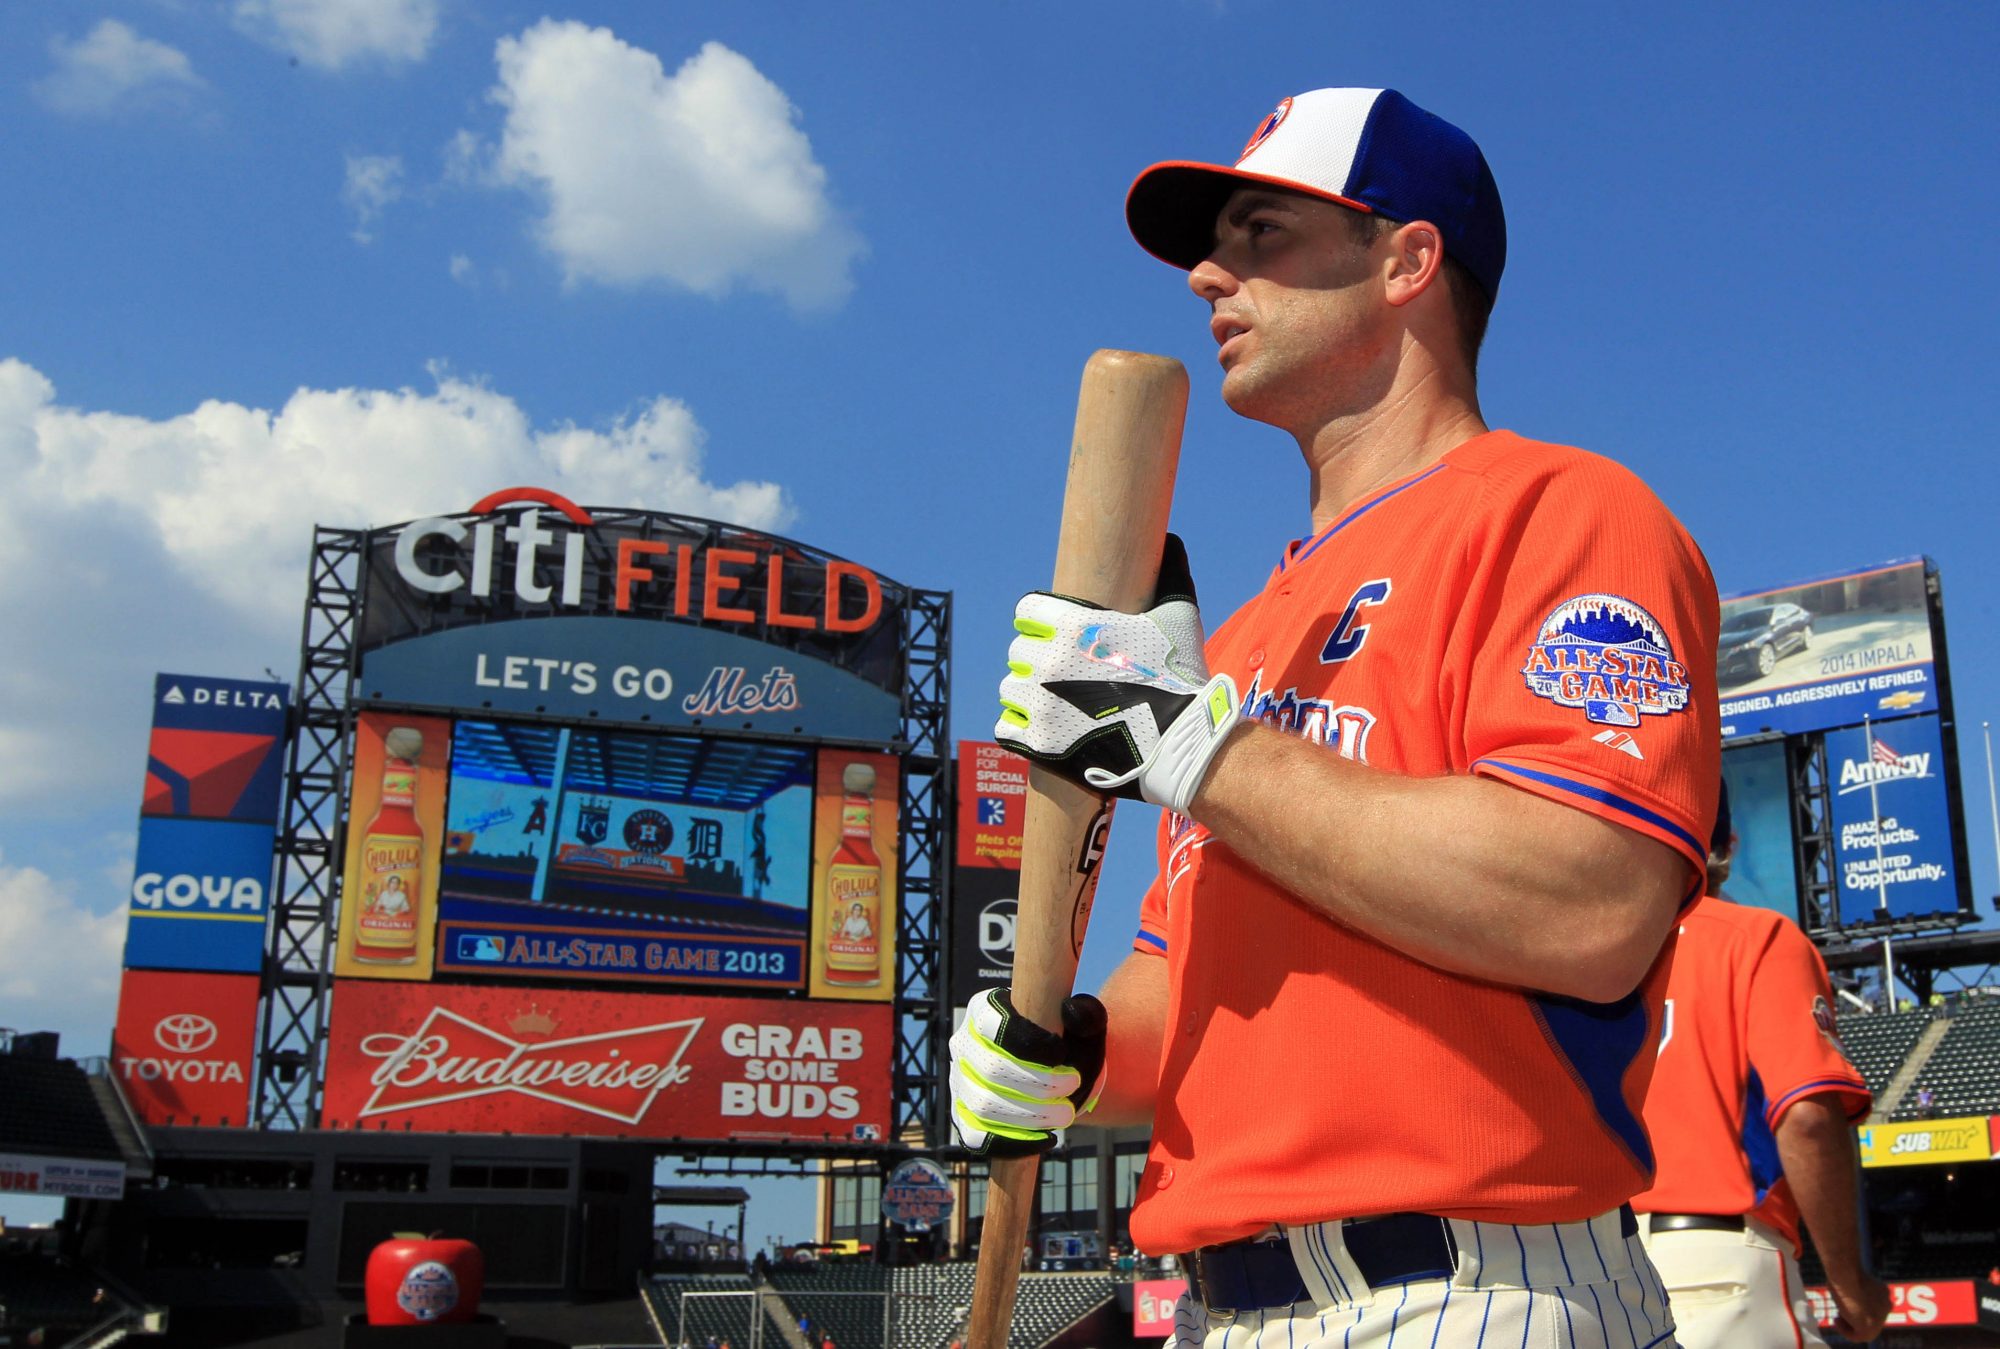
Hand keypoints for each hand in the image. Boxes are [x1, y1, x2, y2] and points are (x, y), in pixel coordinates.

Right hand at [948, 988, 1106, 1155]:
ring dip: (1030, 1115)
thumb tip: (1071, 1013)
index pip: (992, 1025)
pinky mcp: (963, 1115)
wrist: (1056, 1074)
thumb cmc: (1065, 1043)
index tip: (1061, 1053)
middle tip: (1072, 1085)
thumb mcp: (1079, 1023)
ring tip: (1065, 1114)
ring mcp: (960, 1082)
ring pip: (984, 1105)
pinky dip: (1011, 1142)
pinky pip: (976, 1136)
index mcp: (983, 1011)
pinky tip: (1044, 1138)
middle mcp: (964, 1045)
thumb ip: (1084, 1014)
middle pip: (992, 1069)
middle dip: (1039, 1083)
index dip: (1027, 1041)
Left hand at [995, 535, 1239, 813]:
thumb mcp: (1179, 620)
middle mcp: (1048, 661)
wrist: (1179, 745)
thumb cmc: (1179, 679)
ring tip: (1052, 703)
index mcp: (1072, 626)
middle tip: (1060, 673)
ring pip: (1011, 690)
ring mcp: (1039, 704)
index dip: (1041, 621)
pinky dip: (1021, 727)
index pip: (1028, 611)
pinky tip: (1042, 727)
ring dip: (1027, 694)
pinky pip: (1006, 726)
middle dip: (1037, 659)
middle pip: (1019, 652)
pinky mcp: (1038, 742)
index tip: (1052, 633)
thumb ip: (1171, 576)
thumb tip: (1171, 540)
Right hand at [1827, 1271, 1890, 1342]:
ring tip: (1837, 1318)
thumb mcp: (1850, 1279)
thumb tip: (1843, 1288)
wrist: (1847, 1276)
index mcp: (1883, 1292)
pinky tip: (1836, 1321)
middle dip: (1855, 1317)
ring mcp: (1881, 1318)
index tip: (1845, 1305)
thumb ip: (1852, 1287)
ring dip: (1850, 1325)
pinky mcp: (1871, 1327)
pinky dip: (1845, 1331)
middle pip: (1870, 1317)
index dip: (1858, 1307)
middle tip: (1839, 1313)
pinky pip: (1858, 1336)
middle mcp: (1886, 1305)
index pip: (1873, 1306)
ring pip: (1865, 1328)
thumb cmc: (1844, 1273)